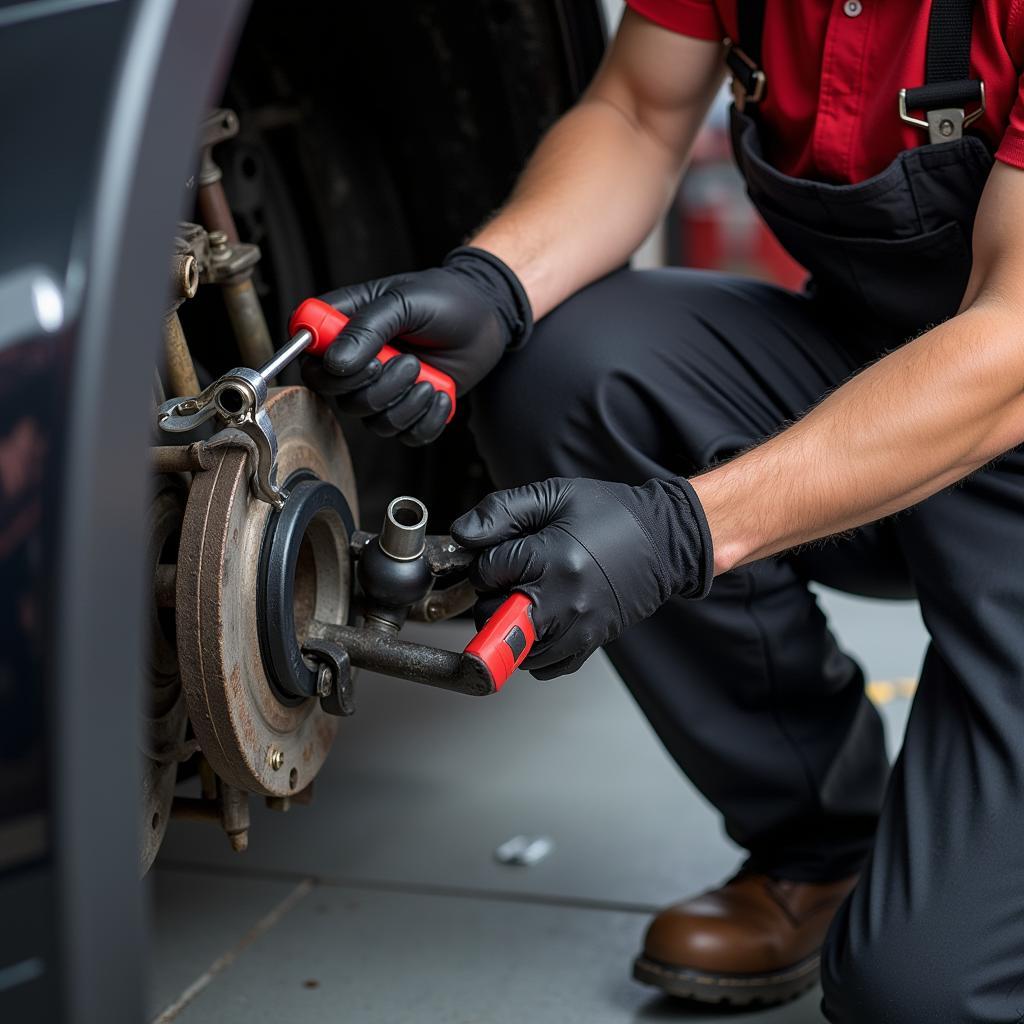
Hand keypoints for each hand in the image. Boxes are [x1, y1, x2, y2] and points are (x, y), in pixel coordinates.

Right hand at [302, 247, 531, 445]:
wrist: (486, 317)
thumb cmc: (445, 298)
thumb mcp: (403, 301)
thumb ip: (366, 328)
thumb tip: (335, 362)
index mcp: (345, 327)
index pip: (309, 358)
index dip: (325, 369)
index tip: (361, 361)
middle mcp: (358, 362)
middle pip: (339, 397)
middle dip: (376, 387)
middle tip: (407, 361)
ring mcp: (383, 388)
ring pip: (372, 420)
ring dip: (404, 403)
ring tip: (428, 376)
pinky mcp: (410, 409)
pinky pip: (405, 435)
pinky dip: (426, 419)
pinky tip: (441, 394)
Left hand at [451, 476, 713, 678]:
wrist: (663, 540)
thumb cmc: (610, 515)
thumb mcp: (554, 496)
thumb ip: (501, 511)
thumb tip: (461, 533)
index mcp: (554, 558)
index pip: (487, 572)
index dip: (486, 561)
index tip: (501, 554)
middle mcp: (565, 600)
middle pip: (492, 616)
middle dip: (491, 595)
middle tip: (511, 577)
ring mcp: (578, 628)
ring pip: (512, 649)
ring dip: (507, 627)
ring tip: (525, 599)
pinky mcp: (588, 645)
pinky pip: (542, 667)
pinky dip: (532, 651)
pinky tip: (541, 622)